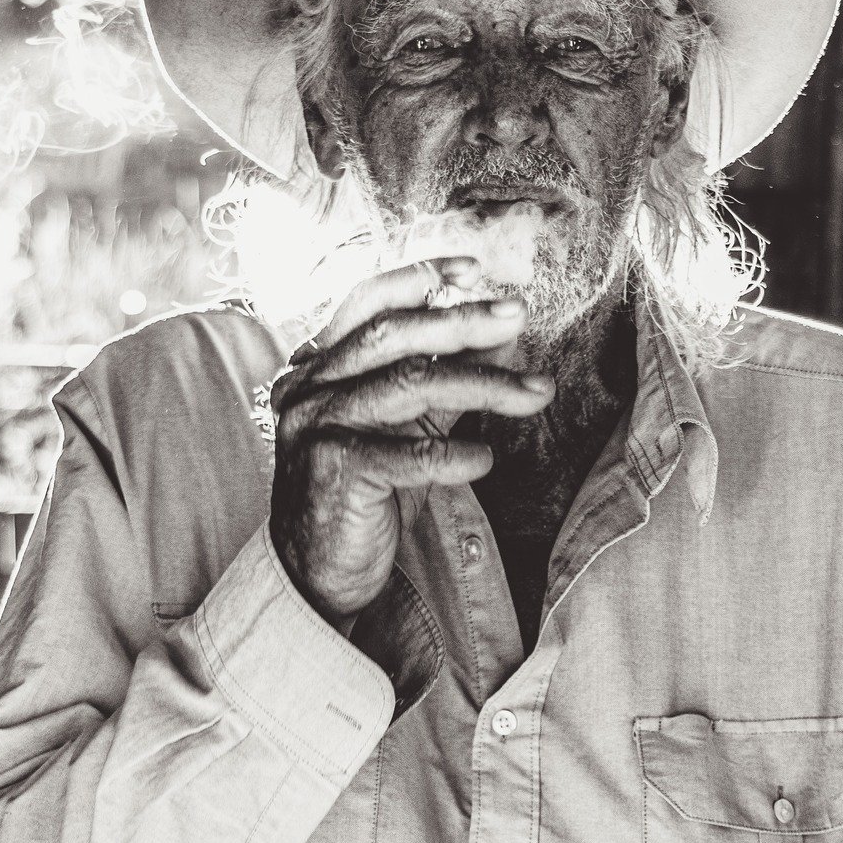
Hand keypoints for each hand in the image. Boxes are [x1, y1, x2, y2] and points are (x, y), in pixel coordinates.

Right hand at [267, 257, 552, 629]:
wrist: (318, 574)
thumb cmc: (366, 493)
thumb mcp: (406, 426)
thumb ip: (442, 378)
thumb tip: (498, 331)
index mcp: (318, 366)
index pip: (366, 303)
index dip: (417, 277)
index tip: (473, 268)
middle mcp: (307, 388)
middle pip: (392, 336)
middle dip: (462, 321)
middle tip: (517, 314)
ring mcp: (313, 428)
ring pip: (407, 386)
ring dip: (482, 385)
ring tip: (535, 392)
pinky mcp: (331, 472)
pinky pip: (406, 455)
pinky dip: (453, 456)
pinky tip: (486, 461)